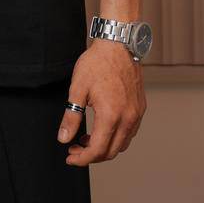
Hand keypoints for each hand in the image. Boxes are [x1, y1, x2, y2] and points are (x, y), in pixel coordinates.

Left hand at [56, 38, 146, 164]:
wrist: (118, 44)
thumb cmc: (97, 63)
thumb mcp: (77, 88)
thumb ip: (71, 116)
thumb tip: (63, 138)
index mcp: (111, 116)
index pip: (97, 150)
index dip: (81, 158)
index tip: (70, 157)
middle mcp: (127, 119)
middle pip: (111, 152)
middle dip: (91, 155)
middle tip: (75, 148)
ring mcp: (136, 114)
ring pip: (122, 144)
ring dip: (105, 147)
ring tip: (86, 138)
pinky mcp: (140, 108)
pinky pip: (130, 132)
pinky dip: (116, 137)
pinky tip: (103, 128)